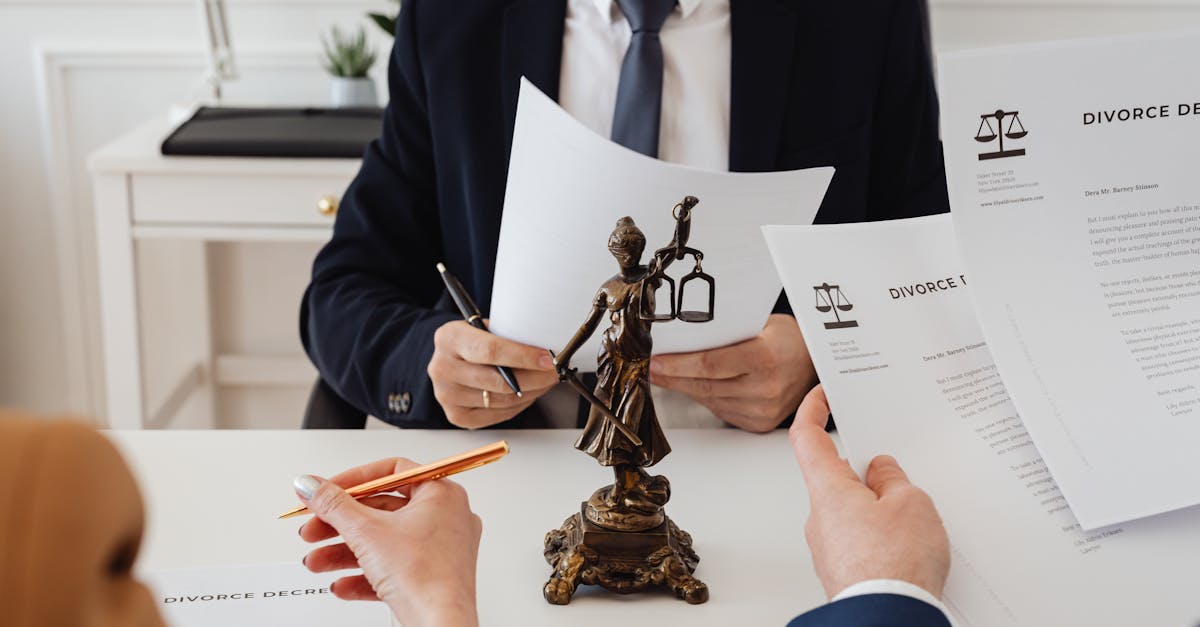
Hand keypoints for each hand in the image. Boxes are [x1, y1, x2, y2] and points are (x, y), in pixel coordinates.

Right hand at [295, 458, 480, 626]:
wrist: (440, 624)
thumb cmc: (424, 575)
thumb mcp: (366, 532)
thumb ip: (333, 505)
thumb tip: (310, 485)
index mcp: (441, 493)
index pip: (391, 472)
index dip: (353, 480)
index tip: (326, 490)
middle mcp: (446, 517)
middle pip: (382, 510)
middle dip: (340, 523)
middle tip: (313, 528)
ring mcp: (441, 548)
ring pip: (384, 542)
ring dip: (344, 551)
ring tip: (316, 561)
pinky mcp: (432, 576)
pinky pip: (394, 568)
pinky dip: (365, 573)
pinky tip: (341, 584)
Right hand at [429, 320, 558, 428]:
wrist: (451, 358)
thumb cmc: (473, 341)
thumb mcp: (486, 328)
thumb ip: (509, 336)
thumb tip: (546, 349)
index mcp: (449, 338)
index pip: (491, 350)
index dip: (524, 356)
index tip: (547, 359)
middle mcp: (442, 368)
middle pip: (499, 380)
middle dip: (535, 377)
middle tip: (555, 371)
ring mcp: (447, 395)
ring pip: (502, 400)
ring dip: (531, 391)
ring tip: (544, 380)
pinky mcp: (457, 416)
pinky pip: (499, 414)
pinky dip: (519, 405)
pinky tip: (528, 392)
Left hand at [649, 314, 816, 431]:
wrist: (816, 364)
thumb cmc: (787, 339)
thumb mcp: (759, 325)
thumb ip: (725, 335)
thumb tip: (682, 339)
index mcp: (765, 359)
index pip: (709, 364)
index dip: (677, 364)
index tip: (655, 361)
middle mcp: (766, 389)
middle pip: (704, 385)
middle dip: (672, 377)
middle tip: (651, 368)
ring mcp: (763, 410)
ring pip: (709, 400)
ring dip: (684, 388)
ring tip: (666, 375)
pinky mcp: (759, 423)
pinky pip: (721, 410)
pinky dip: (703, 398)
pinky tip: (692, 386)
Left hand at [789, 385, 950, 598]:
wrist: (888, 620)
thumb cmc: (895, 567)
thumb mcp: (911, 504)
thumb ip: (894, 479)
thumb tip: (882, 473)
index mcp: (829, 490)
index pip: (807, 438)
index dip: (812, 410)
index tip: (822, 394)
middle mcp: (819, 517)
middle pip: (838, 477)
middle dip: (870, 473)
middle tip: (900, 476)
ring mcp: (829, 547)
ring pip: (852, 511)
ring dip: (879, 508)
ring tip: (914, 522)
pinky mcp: (843, 570)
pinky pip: (860, 539)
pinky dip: (881, 535)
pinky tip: (908, 546)